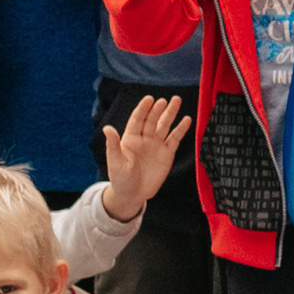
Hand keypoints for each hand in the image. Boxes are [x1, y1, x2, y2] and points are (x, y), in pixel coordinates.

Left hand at [100, 94, 190, 219]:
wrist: (134, 194)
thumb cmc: (121, 179)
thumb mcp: (115, 162)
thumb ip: (113, 145)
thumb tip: (107, 128)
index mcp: (130, 139)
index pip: (137, 120)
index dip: (143, 109)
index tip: (149, 99)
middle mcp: (144, 139)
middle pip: (152, 120)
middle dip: (158, 109)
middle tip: (164, 100)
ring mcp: (156, 145)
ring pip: (165, 126)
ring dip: (170, 114)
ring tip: (176, 101)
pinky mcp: (167, 153)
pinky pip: (175, 139)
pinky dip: (181, 129)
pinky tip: (186, 120)